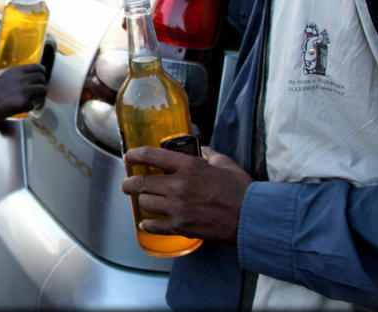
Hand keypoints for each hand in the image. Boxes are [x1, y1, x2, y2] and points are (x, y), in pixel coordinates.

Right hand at [0, 63, 46, 127]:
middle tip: (37, 88)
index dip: (41, 71)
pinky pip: (33, 105)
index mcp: (15, 71)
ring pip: (42, 90)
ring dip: (40, 95)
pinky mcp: (23, 104)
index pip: (37, 67)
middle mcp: (22, 79)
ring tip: (35, 98)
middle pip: (42, 78)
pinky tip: (24, 107)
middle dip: (41, 83)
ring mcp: (24, 92)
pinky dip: (30, 107)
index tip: (40, 75)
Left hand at [120, 145, 252, 242]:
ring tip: (142, 200)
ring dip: (142, 201)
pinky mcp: (181, 226)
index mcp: (188, 166)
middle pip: (141, 182)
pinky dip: (148, 224)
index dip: (135, 155)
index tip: (129, 156)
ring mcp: (178, 208)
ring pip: (145, 203)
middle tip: (127, 184)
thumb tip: (202, 150)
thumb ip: (209, 154)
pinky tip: (146, 222)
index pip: (151, 155)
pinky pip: (155, 226)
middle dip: (129, 183)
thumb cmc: (240, 190)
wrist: (250, 217)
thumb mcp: (224, 163)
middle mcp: (179, 186)